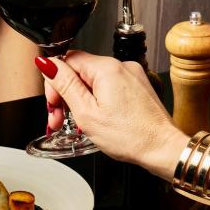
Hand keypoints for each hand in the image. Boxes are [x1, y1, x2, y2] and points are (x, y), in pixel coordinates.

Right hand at [37, 51, 188, 180]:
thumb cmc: (130, 136)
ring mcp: (131, 76)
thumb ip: (65, 85)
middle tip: (58, 120)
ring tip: (78, 124)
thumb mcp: (86, 112)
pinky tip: (95, 120)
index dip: (54, 82)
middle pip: (80, 72)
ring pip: (93, 82)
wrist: (162, 149)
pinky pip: (108, 88)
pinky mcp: (136, 87)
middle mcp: (121, 66)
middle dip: (65, 96)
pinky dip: (96, 102)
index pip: (67, 60)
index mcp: (106, 68)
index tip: (53, 103)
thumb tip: (47, 63)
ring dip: (79, 102)